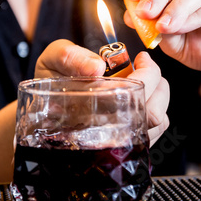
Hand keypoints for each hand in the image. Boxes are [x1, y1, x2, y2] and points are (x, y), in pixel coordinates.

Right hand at [35, 39, 169, 145]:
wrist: (42, 108)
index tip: (141, 58)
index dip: (148, 71)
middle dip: (159, 84)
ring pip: (158, 123)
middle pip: (154, 112)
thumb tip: (97, 66)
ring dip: (158, 97)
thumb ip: (70, 57)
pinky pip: (154, 132)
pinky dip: (155, 111)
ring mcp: (117, 140)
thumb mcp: (52, 59)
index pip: (138, 92)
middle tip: (147, 68)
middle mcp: (108, 130)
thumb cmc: (50, 81)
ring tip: (146, 82)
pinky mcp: (124, 143)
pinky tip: (142, 98)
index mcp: (92, 107)